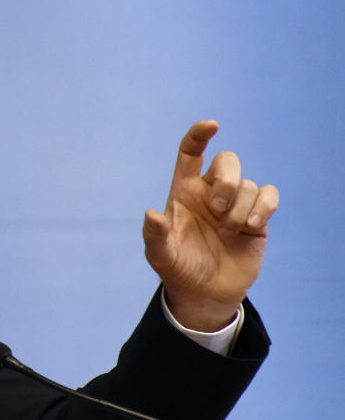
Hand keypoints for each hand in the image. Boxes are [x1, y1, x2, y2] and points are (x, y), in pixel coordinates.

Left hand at [142, 121, 278, 330]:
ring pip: (248, 184)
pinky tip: (250, 225)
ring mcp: (235, 203)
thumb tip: (151, 214)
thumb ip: (155, 235)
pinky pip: (268, 194)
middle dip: (227, 182)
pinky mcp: (257, 217)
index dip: (199, 135)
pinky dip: (263, 207)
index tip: (211, 125)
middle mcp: (210, 193)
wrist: (205, 293)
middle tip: (216, 210)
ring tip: (228, 232)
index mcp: (184, 192)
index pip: (190, 153)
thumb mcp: (161, 256)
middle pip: (227, 161)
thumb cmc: (178, 269)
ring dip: (239, 208)